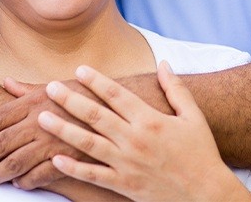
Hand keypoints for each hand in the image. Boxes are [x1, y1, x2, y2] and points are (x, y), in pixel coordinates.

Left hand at [0, 80, 91, 188]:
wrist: (118, 107)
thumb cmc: (84, 93)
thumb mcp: (54, 87)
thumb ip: (26, 89)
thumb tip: (5, 82)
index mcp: (34, 102)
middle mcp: (39, 121)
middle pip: (0, 142)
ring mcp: (52, 141)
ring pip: (16, 162)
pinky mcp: (67, 158)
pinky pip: (40, 175)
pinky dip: (25, 182)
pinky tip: (17, 185)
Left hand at [38, 61, 245, 201]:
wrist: (208, 196)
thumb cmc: (201, 153)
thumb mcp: (193, 116)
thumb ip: (175, 88)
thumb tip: (163, 62)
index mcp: (150, 120)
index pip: (117, 95)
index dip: (96, 81)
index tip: (79, 69)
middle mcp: (135, 140)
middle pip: (96, 116)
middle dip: (70, 100)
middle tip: (50, 88)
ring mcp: (127, 165)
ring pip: (88, 144)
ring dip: (63, 130)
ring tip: (42, 118)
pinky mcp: (124, 186)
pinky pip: (94, 176)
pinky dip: (73, 169)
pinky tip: (55, 159)